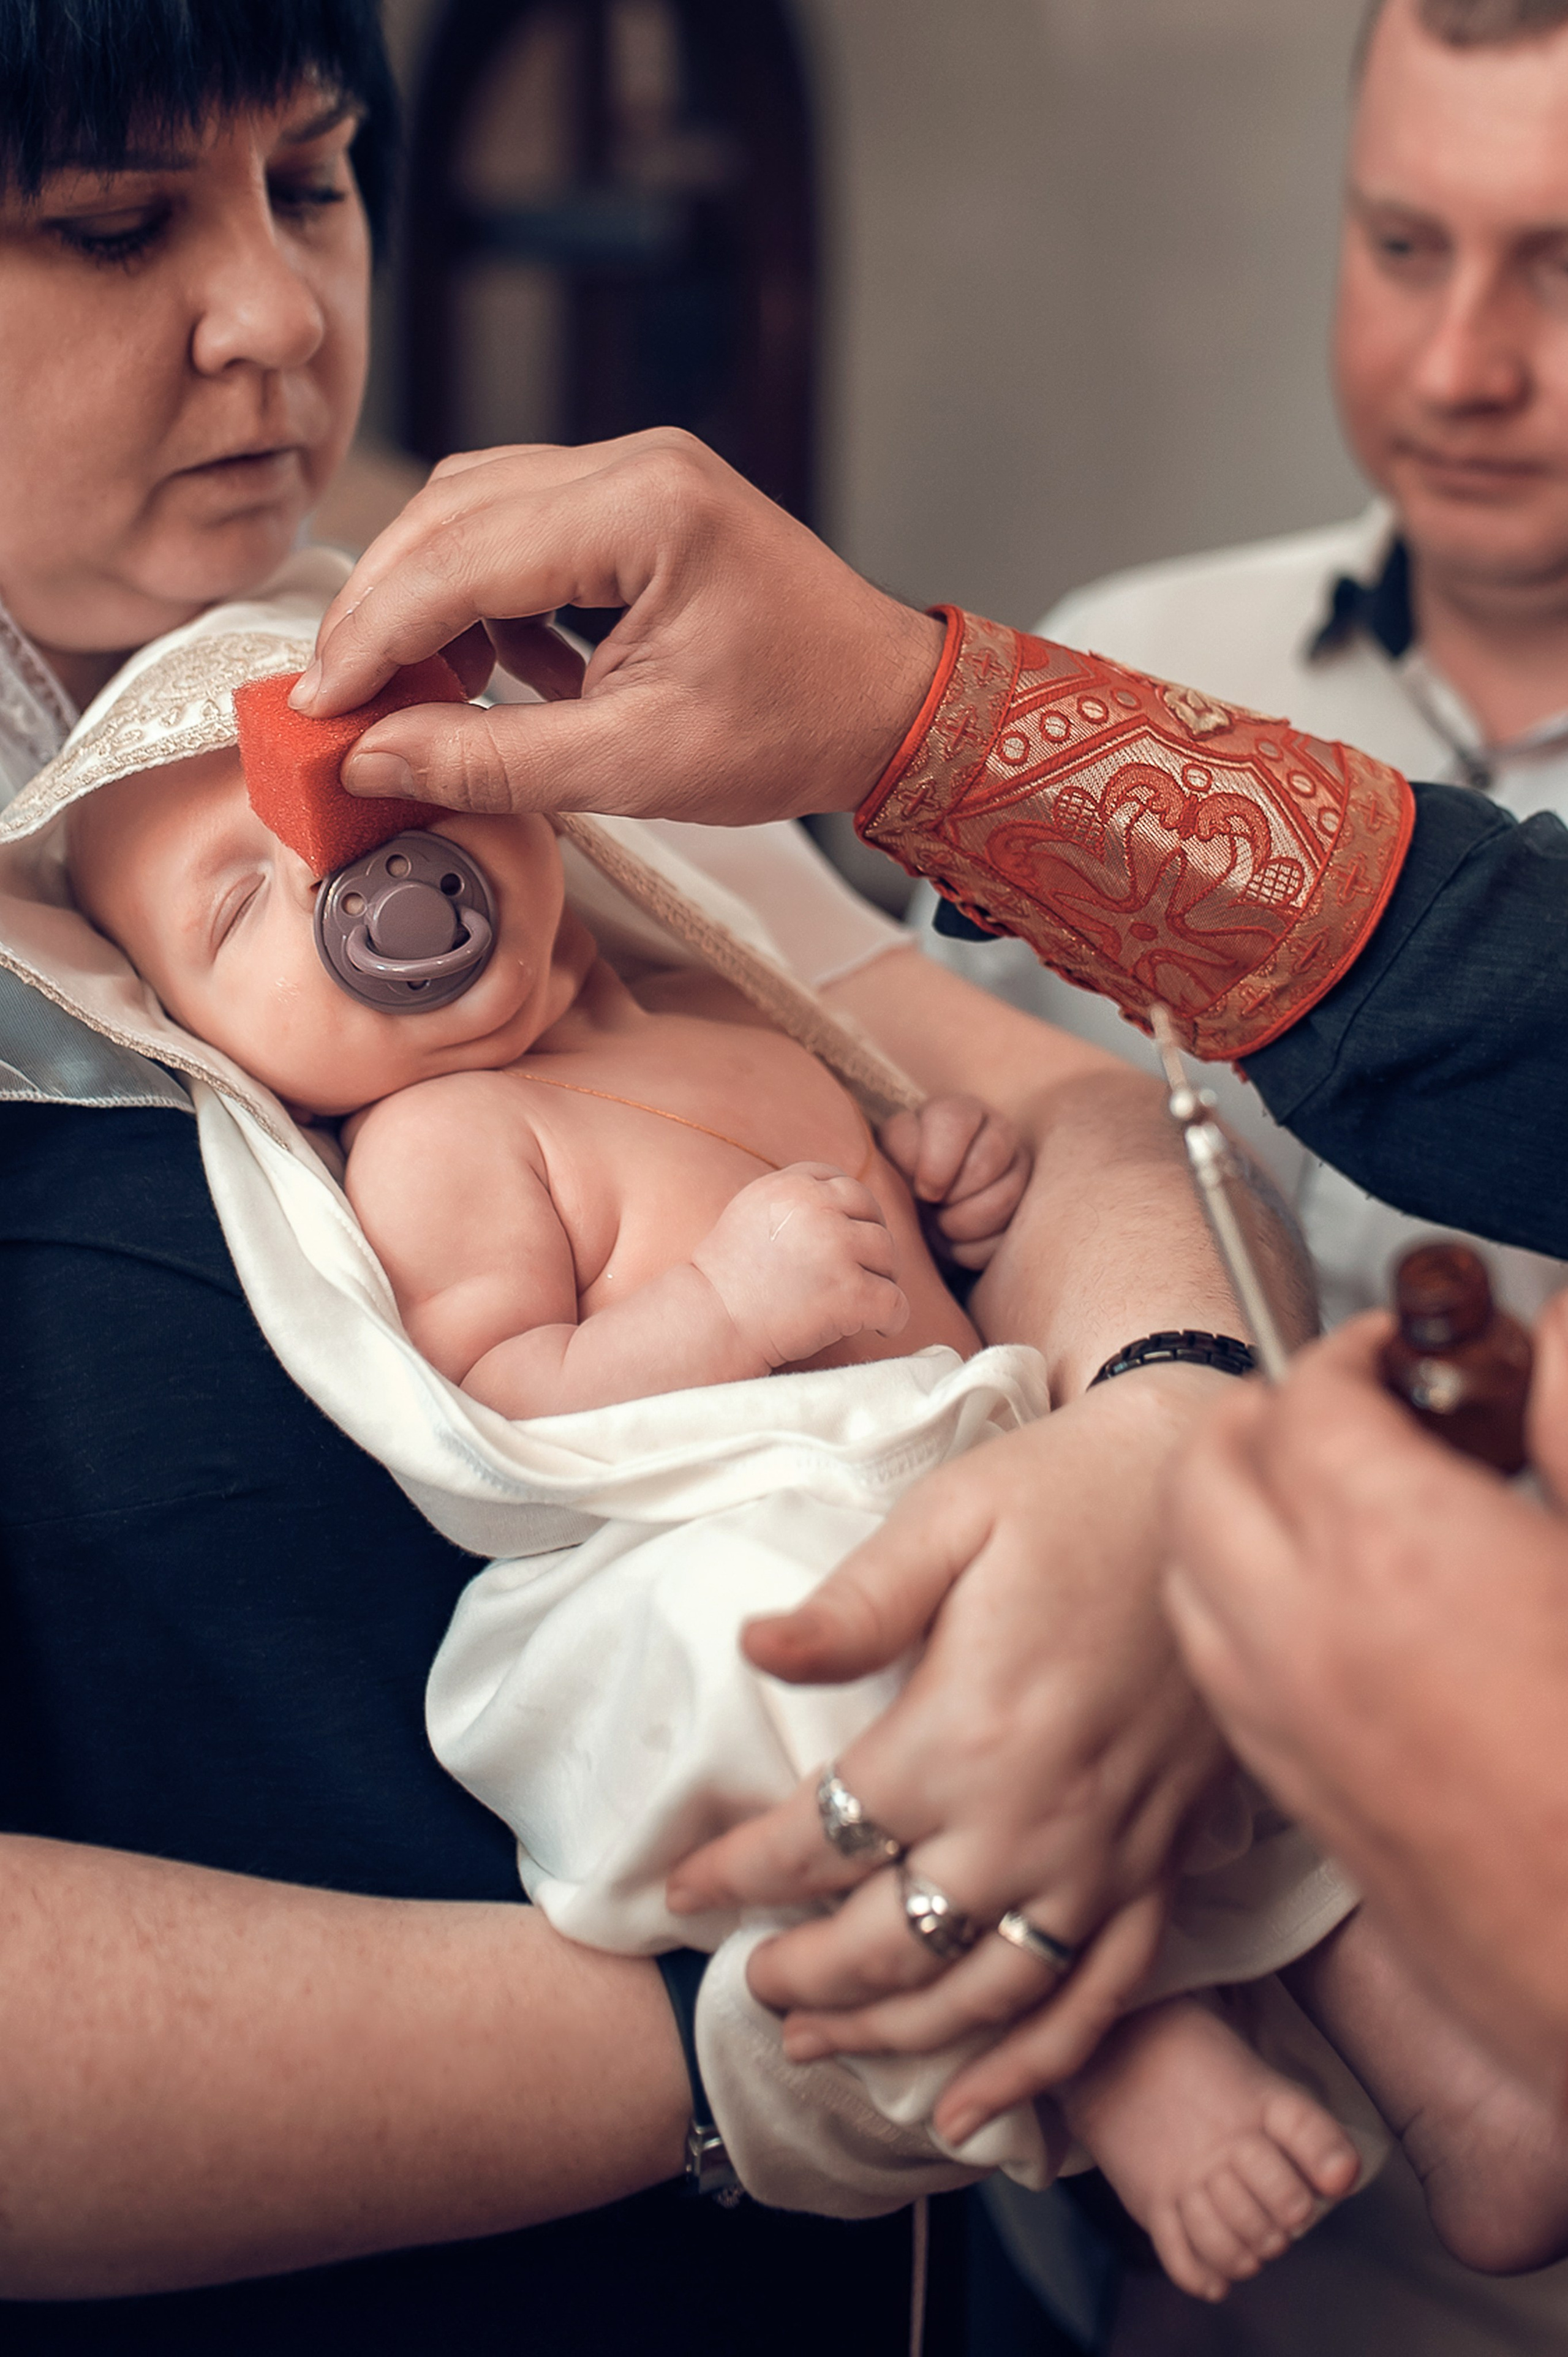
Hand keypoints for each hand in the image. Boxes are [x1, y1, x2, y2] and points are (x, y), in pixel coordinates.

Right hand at [288, 434, 945, 825]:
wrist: (890, 707)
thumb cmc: (796, 731)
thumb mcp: (635, 766)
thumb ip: (491, 761)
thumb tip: (370, 760)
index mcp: (643, 510)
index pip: (456, 558)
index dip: (371, 639)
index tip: (318, 708)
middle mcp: (634, 464)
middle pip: (449, 515)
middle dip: (382, 613)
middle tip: (343, 704)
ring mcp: (637, 472)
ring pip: (475, 512)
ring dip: (429, 600)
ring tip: (422, 696)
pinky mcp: (638, 500)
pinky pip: (522, 527)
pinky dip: (486, 597)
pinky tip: (501, 673)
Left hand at [667, 1371, 1231, 2144]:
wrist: (1209, 1491)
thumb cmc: (1071, 1492)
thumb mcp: (951, 1516)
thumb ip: (854, 1601)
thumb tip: (754, 1645)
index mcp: (966, 1731)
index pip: (821, 1837)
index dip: (737, 1871)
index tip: (681, 1888)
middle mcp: (1033, 1818)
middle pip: (890, 1940)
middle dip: (802, 1973)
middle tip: (747, 1981)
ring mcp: (1105, 1855)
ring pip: (982, 1993)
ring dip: (893, 2034)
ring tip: (820, 2048)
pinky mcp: (1162, 1864)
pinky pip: (1097, 1998)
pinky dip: (1034, 2069)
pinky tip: (972, 2111)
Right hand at [690, 1165, 909, 1370]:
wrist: (710, 1324)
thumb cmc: (728, 1280)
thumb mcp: (752, 1213)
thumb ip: (794, 1201)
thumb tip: (843, 1202)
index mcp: (789, 1186)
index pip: (841, 1182)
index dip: (850, 1211)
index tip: (845, 1240)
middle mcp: (816, 1208)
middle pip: (871, 1213)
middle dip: (871, 1243)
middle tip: (862, 1274)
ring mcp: (836, 1248)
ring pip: (888, 1254)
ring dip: (880, 1280)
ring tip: (861, 1303)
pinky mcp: (850, 1291)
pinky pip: (895, 1301)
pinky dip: (893, 1318)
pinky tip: (880, 1328)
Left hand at [878, 1096, 1030, 1270]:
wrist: (920, 1215)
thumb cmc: (900, 1181)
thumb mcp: (890, 1160)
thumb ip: (899, 1154)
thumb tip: (925, 1185)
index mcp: (956, 1112)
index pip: (954, 1122)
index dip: (936, 1164)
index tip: (921, 1191)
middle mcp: (996, 1130)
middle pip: (987, 1160)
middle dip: (953, 1196)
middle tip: (933, 1206)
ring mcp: (1019, 1166)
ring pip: (1005, 1197)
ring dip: (963, 1224)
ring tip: (942, 1225)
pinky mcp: (1028, 1205)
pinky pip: (1008, 1234)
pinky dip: (975, 1248)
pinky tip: (957, 1242)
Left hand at [1165, 1302, 1567, 2085]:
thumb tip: (1554, 1343)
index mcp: (1396, 1551)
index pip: (1304, 1395)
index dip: (1354, 1352)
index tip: (1403, 1355)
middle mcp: (1308, 1631)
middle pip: (1207, 1472)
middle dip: (1266, 1418)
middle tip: (1350, 1410)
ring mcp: (1287, 1722)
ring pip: (1189, 1572)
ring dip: (1235, 1515)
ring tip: (1327, 1504)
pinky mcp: (1298, 1799)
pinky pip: (1216, 1669)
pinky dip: (1239, 1613)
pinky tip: (1326, 1617)